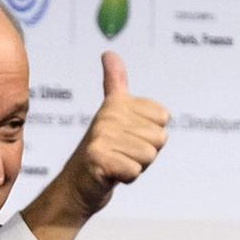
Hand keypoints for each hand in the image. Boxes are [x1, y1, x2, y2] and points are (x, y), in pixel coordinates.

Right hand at [21, 52, 168, 239]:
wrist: (76, 187)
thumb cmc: (103, 151)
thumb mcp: (112, 114)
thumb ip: (115, 83)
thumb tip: (108, 53)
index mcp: (117, 103)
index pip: (163, 118)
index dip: (151, 135)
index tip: (128, 138)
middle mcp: (108, 116)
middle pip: (159, 138)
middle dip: (145, 154)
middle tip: (121, 156)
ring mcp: (101, 137)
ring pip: (149, 156)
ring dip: (136, 166)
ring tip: (116, 164)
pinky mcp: (99, 159)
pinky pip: (135, 171)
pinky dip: (126, 179)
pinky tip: (111, 176)